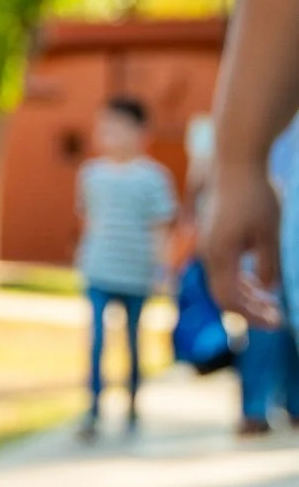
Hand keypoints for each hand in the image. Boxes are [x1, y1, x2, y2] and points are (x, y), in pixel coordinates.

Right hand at [201, 160, 282, 327]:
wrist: (235, 162)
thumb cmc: (255, 195)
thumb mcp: (269, 232)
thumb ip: (268, 264)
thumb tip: (268, 288)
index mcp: (220, 255)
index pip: (230, 300)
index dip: (252, 316)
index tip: (277, 323)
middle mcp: (208, 253)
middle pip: (224, 295)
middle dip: (250, 311)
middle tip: (277, 318)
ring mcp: (209, 245)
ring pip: (224, 283)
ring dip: (247, 297)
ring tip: (271, 304)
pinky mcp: (213, 237)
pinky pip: (224, 269)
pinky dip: (241, 281)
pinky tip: (259, 283)